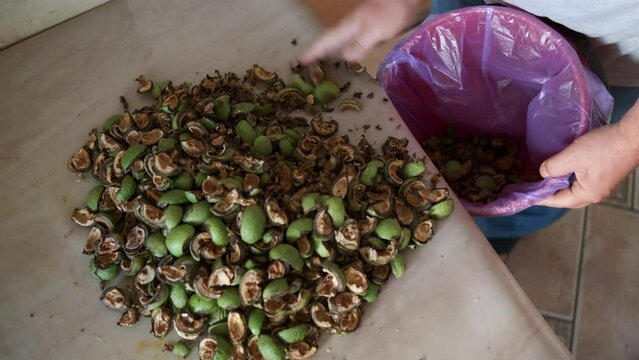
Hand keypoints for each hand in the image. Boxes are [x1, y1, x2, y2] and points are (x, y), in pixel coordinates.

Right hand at [300, 0, 419, 63]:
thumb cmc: (390, 13)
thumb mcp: (375, 31)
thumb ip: (360, 44)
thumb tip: (344, 57)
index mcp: (349, 27)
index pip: (327, 40)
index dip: (314, 50)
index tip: (302, 60)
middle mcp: (350, 27)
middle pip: (329, 39)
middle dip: (318, 50)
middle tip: (307, 62)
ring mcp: (358, 27)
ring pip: (338, 40)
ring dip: (329, 49)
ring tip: (321, 60)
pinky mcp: (368, 29)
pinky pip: (350, 41)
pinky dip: (343, 48)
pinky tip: (345, 54)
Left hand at [538, 101, 638, 207]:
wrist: (633, 135)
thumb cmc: (604, 147)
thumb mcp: (573, 156)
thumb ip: (554, 167)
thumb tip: (542, 174)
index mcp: (588, 194)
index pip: (558, 201)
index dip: (541, 198)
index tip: (526, 195)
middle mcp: (596, 194)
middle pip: (567, 198)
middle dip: (549, 194)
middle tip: (533, 188)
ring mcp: (602, 186)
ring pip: (574, 190)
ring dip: (559, 185)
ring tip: (543, 179)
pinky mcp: (605, 176)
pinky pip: (582, 181)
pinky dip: (569, 178)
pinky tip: (561, 170)